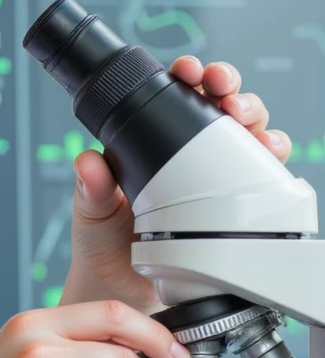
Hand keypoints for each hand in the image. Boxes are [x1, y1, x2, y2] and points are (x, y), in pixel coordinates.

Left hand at [60, 59, 292, 312]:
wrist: (122, 286)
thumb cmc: (103, 241)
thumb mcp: (90, 210)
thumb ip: (89, 187)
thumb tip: (88, 162)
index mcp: (152, 140)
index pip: (175, 94)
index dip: (187, 75)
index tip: (186, 72)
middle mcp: (188, 152)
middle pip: (218, 102)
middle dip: (227, 85)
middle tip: (221, 89)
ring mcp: (214, 175)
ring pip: (246, 129)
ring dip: (253, 114)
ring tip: (243, 118)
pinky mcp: (234, 202)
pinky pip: (261, 171)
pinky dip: (270, 155)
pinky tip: (266, 153)